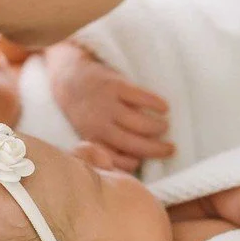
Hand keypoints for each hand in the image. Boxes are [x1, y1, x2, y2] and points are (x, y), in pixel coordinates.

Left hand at [43, 41, 173, 171]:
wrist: (69, 76)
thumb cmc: (83, 109)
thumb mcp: (86, 131)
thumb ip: (104, 145)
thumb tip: (130, 163)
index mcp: (92, 138)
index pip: (115, 159)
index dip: (131, 164)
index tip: (142, 161)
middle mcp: (100, 124)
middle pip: (133, 143)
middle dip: (156, 149)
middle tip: (170, 149)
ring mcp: (107, 104)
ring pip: (139, 122)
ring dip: (157, 127)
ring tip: (164, 126)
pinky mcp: (115, 85)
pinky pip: (141, 96)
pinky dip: (156, 103)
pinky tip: (164, 107)